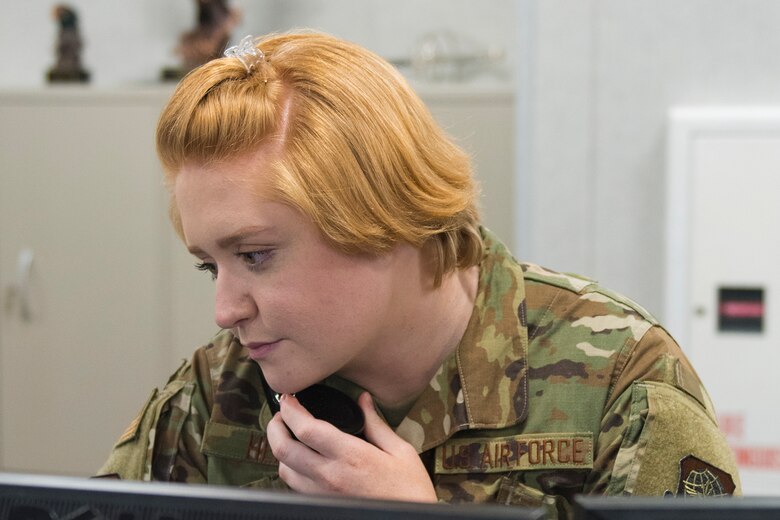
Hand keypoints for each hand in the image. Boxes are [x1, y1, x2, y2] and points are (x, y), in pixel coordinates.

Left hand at [266, 391, 436, 502]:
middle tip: (281, 414)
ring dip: (281, 449)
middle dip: (275, 427)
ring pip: (284, 470)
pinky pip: (295, 486)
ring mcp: (323, 494)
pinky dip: (291, 468)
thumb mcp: (401, 451)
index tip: (289, 398)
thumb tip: (364, 400)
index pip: (307, 429)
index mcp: (351, 456)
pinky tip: (301, 459)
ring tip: (289, 434)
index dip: (291, 410)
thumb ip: (377, 424)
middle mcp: (330, 476)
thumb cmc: (410, 490)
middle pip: (284, 449)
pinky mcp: (322, 504)